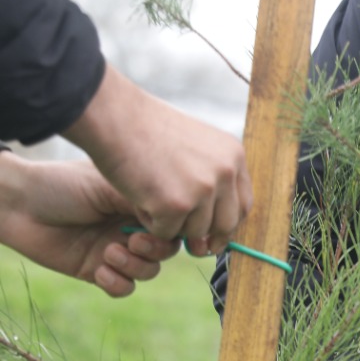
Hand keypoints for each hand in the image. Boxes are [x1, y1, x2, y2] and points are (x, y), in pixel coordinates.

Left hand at [0, 151, 179, 296]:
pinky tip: (99, 269)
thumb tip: (174, 220)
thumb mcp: (109, 186)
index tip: (166, 229)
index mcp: (136, 203)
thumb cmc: (63, 185)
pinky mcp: (96, 271)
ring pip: (148, 272)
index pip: (171, 222)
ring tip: (109, 253)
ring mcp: (114, 250)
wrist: (20, 205)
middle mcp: (129, 227)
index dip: (174, 231)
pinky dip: (117, 283)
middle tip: (133, 241)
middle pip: (166, 251)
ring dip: (134, 266)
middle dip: (155, 251)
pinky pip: (123, 288)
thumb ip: (144, 203)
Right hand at [63, 63, 252, 253]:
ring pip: (195, 232)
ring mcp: (202, 189)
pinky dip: (149, 222)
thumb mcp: (195, 144)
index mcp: (233, 156)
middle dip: (206, 237)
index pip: (243, 204)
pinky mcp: (177, 205)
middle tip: (190, 244)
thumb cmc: (146, 128)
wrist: (115, 116)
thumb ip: (211, 176)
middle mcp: (224, 173)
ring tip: (151, 193)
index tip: (215, 236)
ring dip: (172, 224)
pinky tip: (139, 194)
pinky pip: (166, 233)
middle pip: (225, 225)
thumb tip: (217, 230)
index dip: (228, 224)